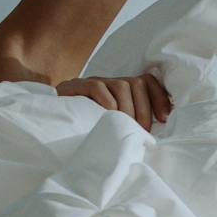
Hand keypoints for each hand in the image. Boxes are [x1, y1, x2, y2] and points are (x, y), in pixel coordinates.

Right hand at [55, 71, 172, 131]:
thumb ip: (130, 124)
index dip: (159, 97)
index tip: (164, 118)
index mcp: (121, 89)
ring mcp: (94, 82)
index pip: (147, 81)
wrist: (51, 119)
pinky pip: (98, 88)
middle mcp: (110, 82)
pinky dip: (108, 104)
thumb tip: (152, 136)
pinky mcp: (78, 86)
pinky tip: (107, 118)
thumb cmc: (86, 126)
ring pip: (122, 85)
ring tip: (125, 128)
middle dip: (145, 110)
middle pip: (137, 83)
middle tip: (141, 131)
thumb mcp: (113, 124)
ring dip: (128, 110)